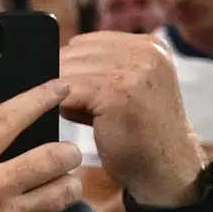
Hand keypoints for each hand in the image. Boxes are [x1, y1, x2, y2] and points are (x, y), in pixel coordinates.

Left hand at [60, 29, 201, 205]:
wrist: (167, 169)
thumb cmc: (139, 133)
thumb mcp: (127, 87)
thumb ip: (99, 68)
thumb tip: (46, 60)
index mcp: (148, 45)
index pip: (85, 42)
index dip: (72, 66)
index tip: (78, 91)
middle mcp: (145, 51)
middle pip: (72, 53)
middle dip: (66, 81)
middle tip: (85, 109)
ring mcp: (134, 69)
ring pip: (67, 71)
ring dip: (65, 96)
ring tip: (90, 116)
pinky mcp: (118, 91)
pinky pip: (68, 91)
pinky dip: (65, 108)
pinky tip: (84, 121)